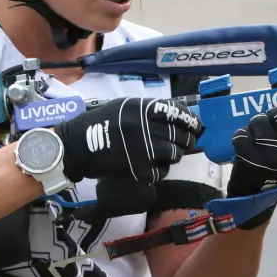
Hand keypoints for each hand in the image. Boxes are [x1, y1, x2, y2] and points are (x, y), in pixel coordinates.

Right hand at [53, 97, 204, 184]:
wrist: (80, 146)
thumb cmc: (103, 122)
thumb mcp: (125, 106)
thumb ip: (150, 109)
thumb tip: (178, 113)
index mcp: (141, 109)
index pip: (176, 112)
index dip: (190, 120)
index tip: (197, 125)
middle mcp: (144, 128)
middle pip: (178, 134)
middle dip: (187, 138)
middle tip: (188, 140)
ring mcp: (142, 150)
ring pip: (174, 153)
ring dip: (175, 153)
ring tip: (169, 152)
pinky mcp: (139, 170)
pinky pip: (162, 170)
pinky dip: (162, 168)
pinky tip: (154, 164)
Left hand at [226, 95, 276, 227]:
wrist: (256, 203)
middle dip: (271, 116)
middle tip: (267, 127)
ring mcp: (271, 150)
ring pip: (259, 119)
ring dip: (254, 126)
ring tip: (255, 139)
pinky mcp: (249, 154)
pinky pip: (241, 132)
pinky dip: (240, 137)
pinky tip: (244, 147)